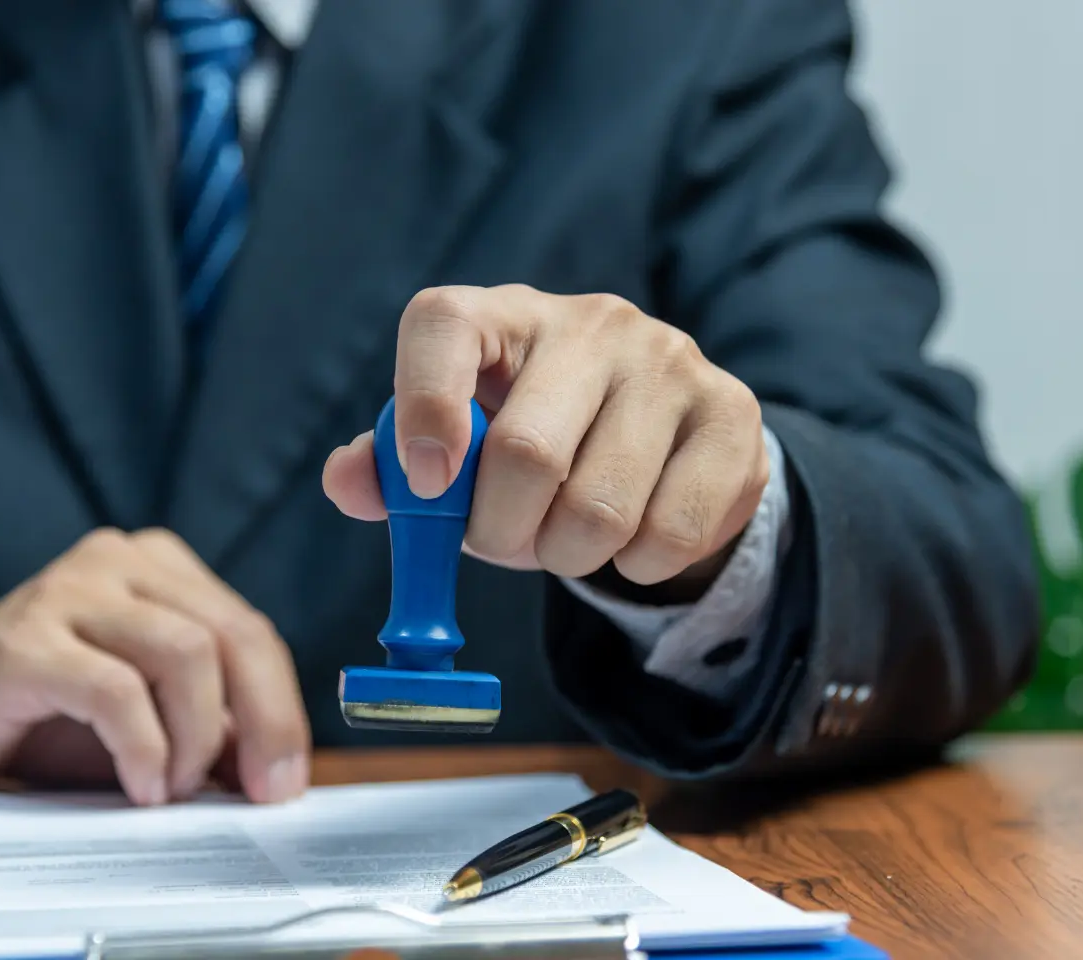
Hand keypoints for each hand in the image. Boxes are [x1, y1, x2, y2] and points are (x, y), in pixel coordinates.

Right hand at [0, 528, 310, 805]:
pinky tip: (141, 785)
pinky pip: (115, 689)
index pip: (250, 630)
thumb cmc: (46, 711)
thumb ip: (210, 727)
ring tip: (174, 788)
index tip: (286, 779)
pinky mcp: (25, 638)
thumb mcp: (148, 716)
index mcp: (161, 567)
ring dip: (195, 736)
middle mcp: (120, 561)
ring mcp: (71, 590)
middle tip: (262, 793)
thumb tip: (277, 771)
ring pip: (185, 652)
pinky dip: (143, 746)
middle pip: (231, 634)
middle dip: (263, 721)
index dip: (281, 707)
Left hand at [323, 284, 768, 589]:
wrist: (658, 431)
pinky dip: (635, 566)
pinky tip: (631, 537)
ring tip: (566, 539)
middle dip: (501, 532)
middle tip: (505, 541)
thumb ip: (391, 466)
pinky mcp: (734, 415)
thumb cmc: (530, 436)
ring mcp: (671, 362)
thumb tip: (349, 482)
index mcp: (502, 316)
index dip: (422, 409)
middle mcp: (591, 323)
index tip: (425, 485)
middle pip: (526, 452)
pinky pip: (671, 533)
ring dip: (568, 557)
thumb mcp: (455, 445)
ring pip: (601, 509)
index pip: (444, 327)